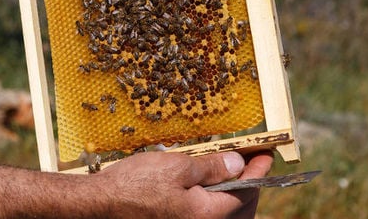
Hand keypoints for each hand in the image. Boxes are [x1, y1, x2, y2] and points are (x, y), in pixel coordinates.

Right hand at [97, 149, 273, 217]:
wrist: (101, 207)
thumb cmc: (135, 185)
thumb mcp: (176, 167)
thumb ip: (211, 167)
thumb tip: (238, 165)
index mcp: (209, 214)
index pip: (247, 192)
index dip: (259, 171)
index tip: (266, 155)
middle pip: (243, 210)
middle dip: (250, 187)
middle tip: (250, 163)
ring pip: (228, 218)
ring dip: (235, 198)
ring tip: (231, 176)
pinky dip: (217, 207)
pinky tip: (208, 192)